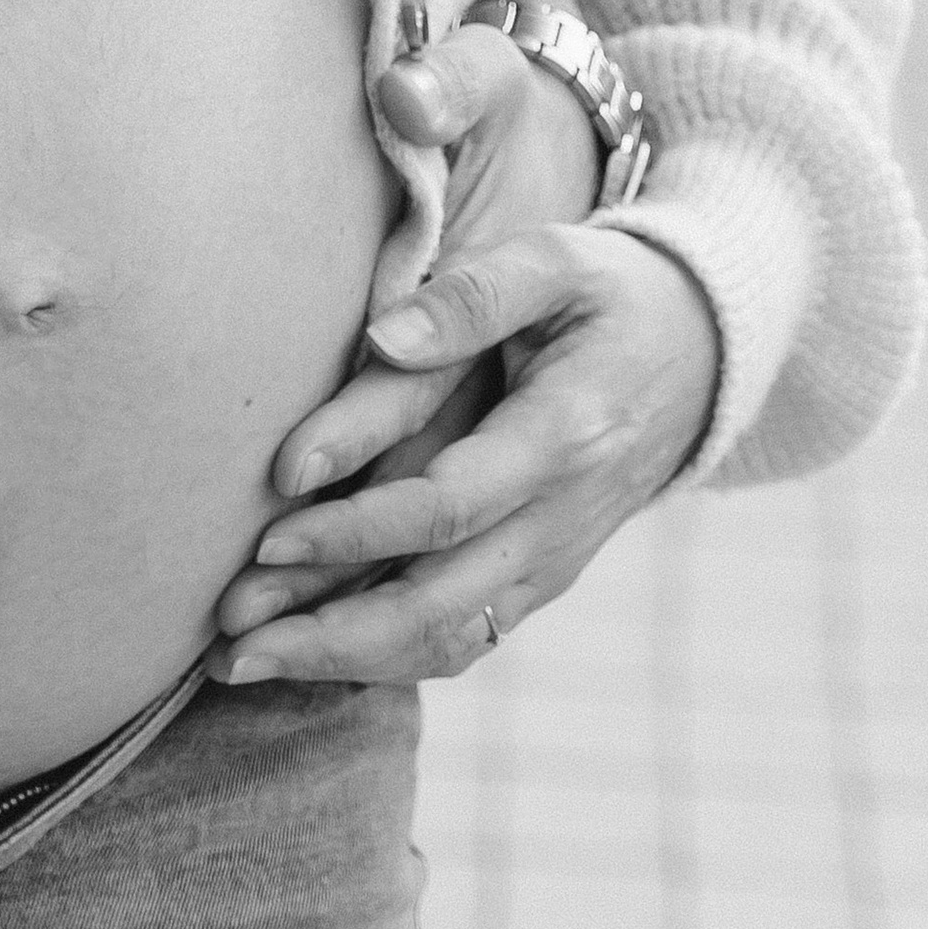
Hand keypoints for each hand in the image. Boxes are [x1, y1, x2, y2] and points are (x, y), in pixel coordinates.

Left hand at [215, 21, 606, 653]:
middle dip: (325, 631)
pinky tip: (309, 659)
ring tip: (237, 667)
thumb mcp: (554, 261)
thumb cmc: (609, 291)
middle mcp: (562, 520)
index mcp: (564, 438)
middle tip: (224, 643)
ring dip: (341, 662)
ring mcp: (556, 561)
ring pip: (446, 641)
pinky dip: (386, 660)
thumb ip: (469, 297)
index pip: (443, 509)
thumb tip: (379, 337)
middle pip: (436, 606)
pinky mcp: (543, 578)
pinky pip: (465, 639)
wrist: (703, 352)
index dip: (352, 530)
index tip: (265, 534)